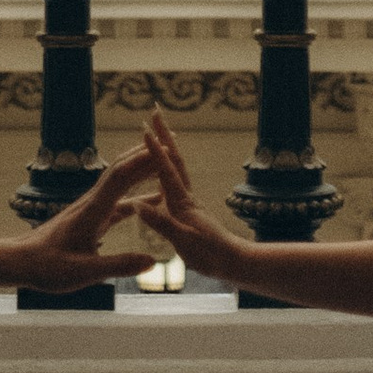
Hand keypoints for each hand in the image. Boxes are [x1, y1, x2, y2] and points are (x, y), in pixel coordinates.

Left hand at [0, 141, 164, 297]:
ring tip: (167, 161)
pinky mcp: (91, 216)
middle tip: (172, 142)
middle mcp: (92, 202)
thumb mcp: (85, 272)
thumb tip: (152, 261)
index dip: (142, 161)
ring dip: (142, 168)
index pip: (120, 177)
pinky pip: (119, 199)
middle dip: (146, 155)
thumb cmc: (48, 267)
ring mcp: (91, 207)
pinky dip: (137, 194)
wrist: (22, 261)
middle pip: (122, 170)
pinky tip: (152, 197)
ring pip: (121, 181)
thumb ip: (118, 265)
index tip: (163, 148)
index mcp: (92, 211)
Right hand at [117, 112, 253, 287]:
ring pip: (176, 167)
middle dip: (164, 134)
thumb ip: (161, 223)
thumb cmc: (209, 254)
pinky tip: (162, 173)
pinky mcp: (190, 210)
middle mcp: (185, 196)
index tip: (145, 128)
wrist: (233, 261)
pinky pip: (175, 182)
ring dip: (166, 147)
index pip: (166, 171)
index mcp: (182, 202)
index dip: (155, 150)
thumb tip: (138, 205)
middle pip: (174, 158)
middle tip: (155, 111)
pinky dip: (167, 168)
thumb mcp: (182, 241)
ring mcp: (188, 202)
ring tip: (157, 132)